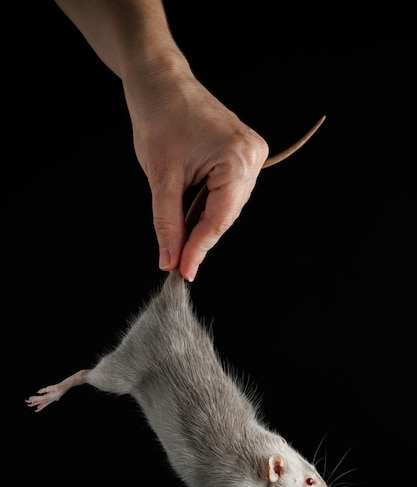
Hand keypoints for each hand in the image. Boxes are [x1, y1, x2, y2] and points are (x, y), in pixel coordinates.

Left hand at [123, 56, 268, 280]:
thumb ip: (168, 224)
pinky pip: (228, 191)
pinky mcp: (243, 152)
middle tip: (178, 262)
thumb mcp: (161, 178)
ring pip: (227, 206)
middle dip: (200, 238)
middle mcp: (252, 156)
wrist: (160, 81)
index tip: (183, 273)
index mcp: (238, 159)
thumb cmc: (159, 118)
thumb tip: (171, 261)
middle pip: (226, 215)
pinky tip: (192, 217)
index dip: (199, 250)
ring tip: (181, 239)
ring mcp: (251, 152)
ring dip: (204, 223)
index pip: (219, 220)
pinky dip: (209, 206)